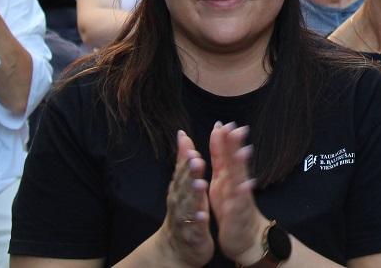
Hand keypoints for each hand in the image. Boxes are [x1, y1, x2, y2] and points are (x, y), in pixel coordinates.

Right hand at [161, 130, 213, 266]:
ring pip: (188, 204)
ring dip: (194, 193)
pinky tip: (203, 214)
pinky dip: (198, 219)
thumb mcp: (184, 183)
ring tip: (200, 183)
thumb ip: (184, 160)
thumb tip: (182, 134)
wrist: (177, 246)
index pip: (182, 170)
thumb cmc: (184, 208)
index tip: (191, 146)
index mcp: (180, 187)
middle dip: (190, 172)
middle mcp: (180, 200)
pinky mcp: (192, 233)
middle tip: (196, 159)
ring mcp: (184, 217)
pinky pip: (195, 226)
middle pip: (184, 185)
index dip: (186, 159)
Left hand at [209, 122, 266, 263]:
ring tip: (244, 152)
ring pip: (241, 180)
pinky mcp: (239, 214)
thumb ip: (221, 155)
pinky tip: (246, 186)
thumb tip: (219, 130)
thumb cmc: (232, 205)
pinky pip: (240, 204)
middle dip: (236, 146)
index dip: (226, 140)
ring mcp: (240, 198)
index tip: (226, 123)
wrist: (245, 236)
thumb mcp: (222, 178)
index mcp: (228, 175)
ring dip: (242, 166)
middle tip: (238, 129)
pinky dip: (243, 195)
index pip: (227, 154)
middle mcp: (236, 183)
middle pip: (236, 162)